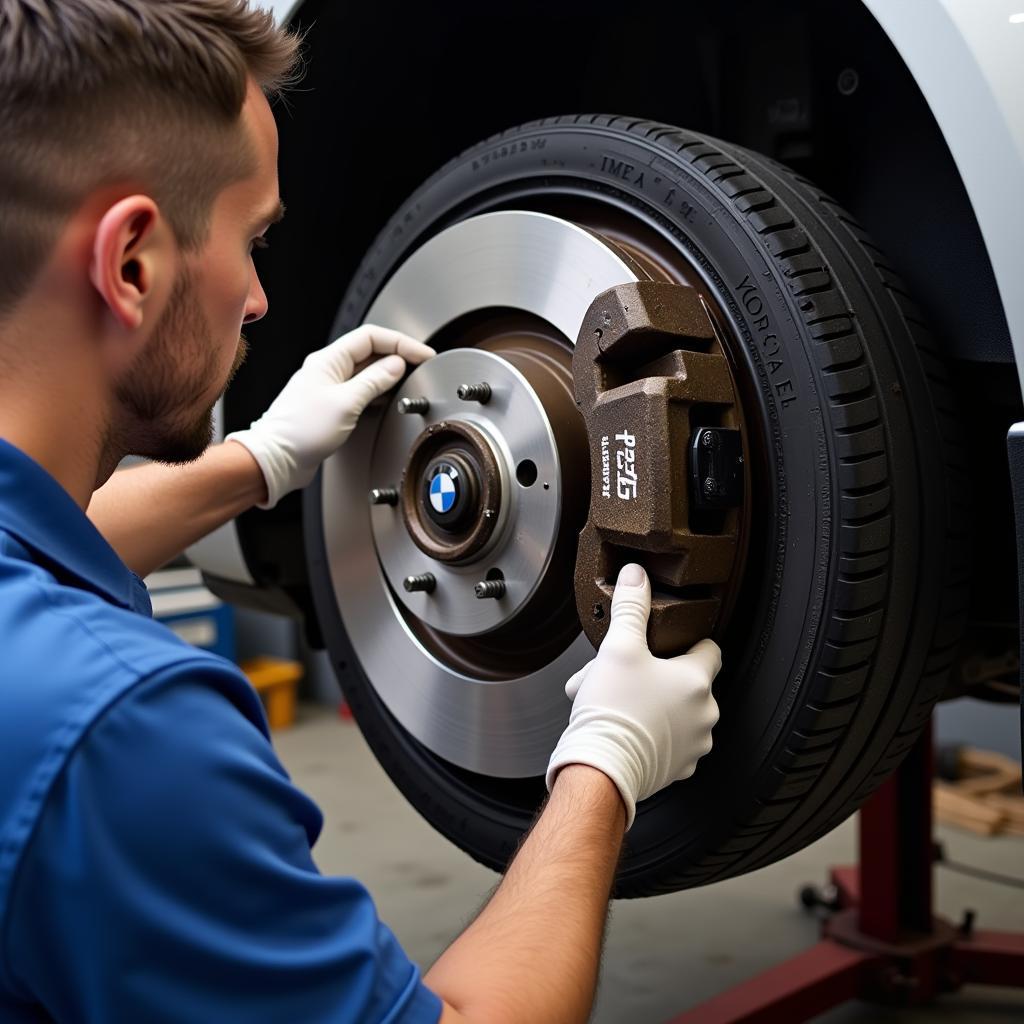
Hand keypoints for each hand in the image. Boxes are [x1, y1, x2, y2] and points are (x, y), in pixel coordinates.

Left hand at [227, 324, 434, 508]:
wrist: (278, 459)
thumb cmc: (301, 432)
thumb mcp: (347, 403)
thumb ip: (374, 381)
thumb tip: (396, 365)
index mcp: (328, 360)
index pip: (371, 337)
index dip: (401, 343)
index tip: (422, 354)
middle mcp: (327, 369)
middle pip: (370, 351)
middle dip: (398, 355)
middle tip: (421, 365)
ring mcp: (328, 387)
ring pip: (365, 371)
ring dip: (389, 373)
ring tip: (409, 380)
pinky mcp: (330, 405)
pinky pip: (359, 389)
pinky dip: (377, 390)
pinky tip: (387, 398)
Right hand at [545, 563, 720, 829]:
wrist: (600, 768)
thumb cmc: (612, 711)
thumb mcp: (618, 648)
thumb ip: (631, 607)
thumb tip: (636, 575)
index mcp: (696, 681)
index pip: (709, 650)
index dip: (687, 642)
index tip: (667, 644)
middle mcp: (704, 714)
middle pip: (688, 683)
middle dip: (659, 677)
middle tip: (628, 676)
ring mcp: (694, 744)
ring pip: (680, 714)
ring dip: (658, 707)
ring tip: (622, 703)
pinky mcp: (678, 769)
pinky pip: (672, 744)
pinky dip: (655, 736)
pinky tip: (629, 729)